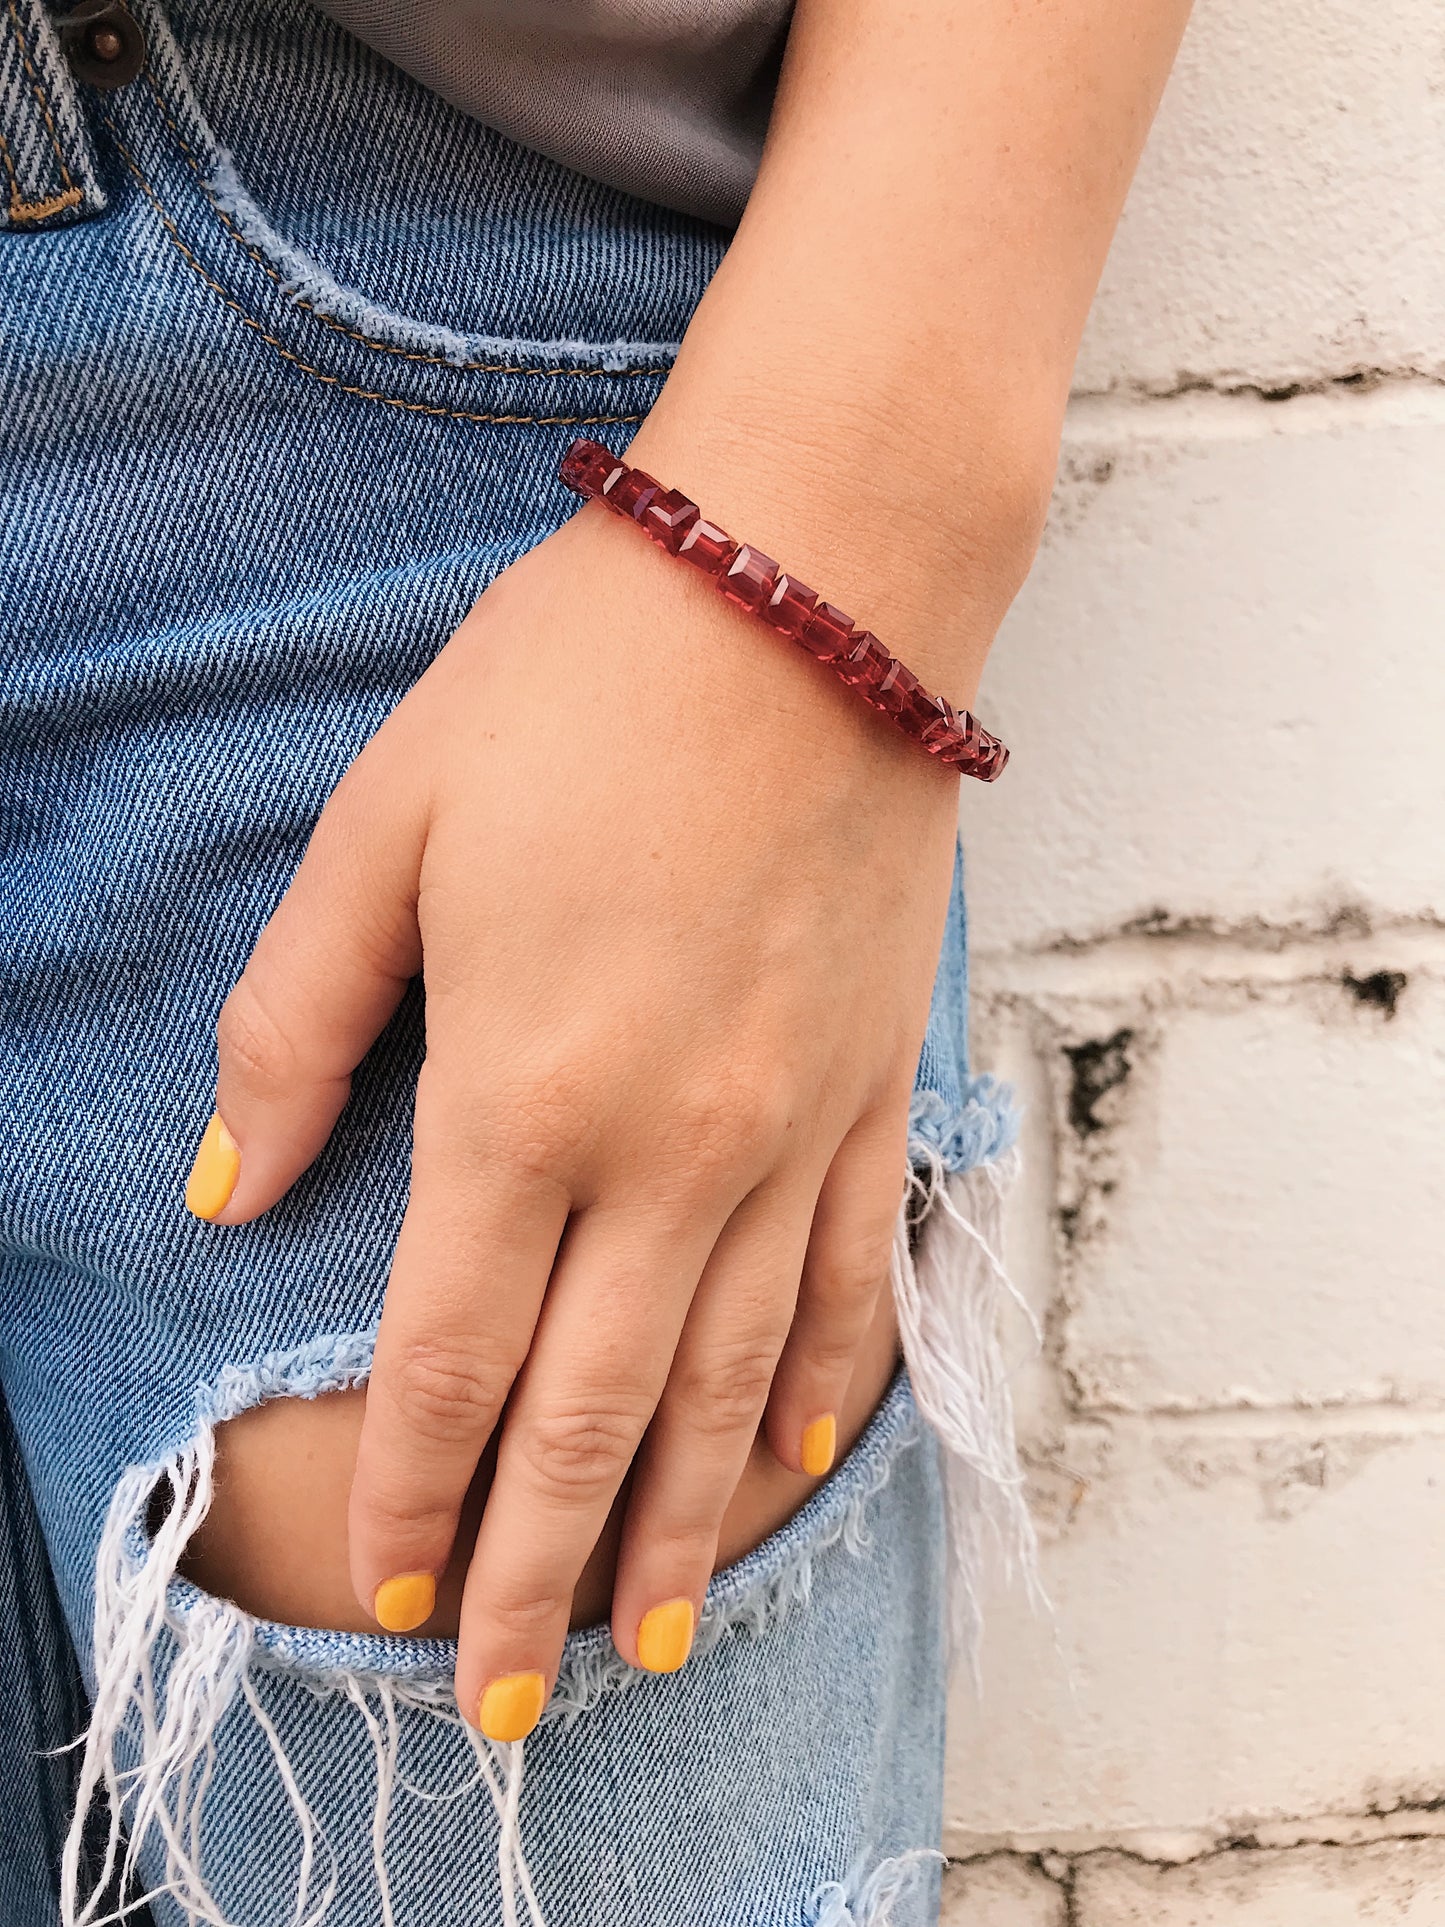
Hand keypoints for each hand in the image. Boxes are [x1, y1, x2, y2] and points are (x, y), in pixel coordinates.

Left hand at [195, 494, 963, 1735]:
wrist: (812, 587)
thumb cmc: (578, 685)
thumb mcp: (386, 828)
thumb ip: (296, 1026)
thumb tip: (221, 1187)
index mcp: (521, 1089)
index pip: (447, 1350)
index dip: (407, 1487)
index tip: (378, 1597)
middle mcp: (665, 1147)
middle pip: (589, 1412)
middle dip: (525, 1570)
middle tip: (497, 1706)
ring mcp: (787, 1126)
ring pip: (727, 1381)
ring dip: (676, 1526)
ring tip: (640, 1641)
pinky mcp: (867, 1084)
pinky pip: (849, 1275)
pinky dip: (819, 1386)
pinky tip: (794, 1461)